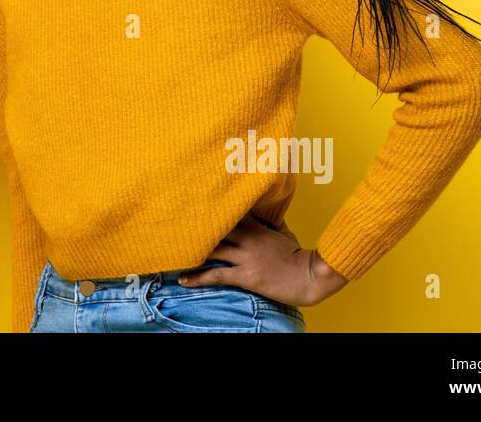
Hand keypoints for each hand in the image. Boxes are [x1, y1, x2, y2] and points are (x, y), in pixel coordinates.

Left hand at [176, 212, 348, 306]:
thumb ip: (268, 223)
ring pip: (211, 249)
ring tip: (170, 252)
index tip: (188, 201)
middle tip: (170, 224)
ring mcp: (246, 257)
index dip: (207, 207)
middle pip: (213, 228)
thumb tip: (263, 214)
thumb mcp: (282, 233)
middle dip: (192, 226)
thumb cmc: (298, 255)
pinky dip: (198, 277)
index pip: (226, 211)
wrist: (311, 276)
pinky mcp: (246, 275)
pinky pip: (217, 275)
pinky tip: (182, 280)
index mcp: (255, 226)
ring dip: (189, 251)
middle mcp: (247, 238)